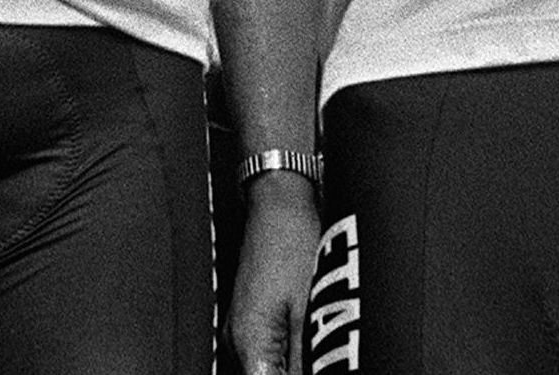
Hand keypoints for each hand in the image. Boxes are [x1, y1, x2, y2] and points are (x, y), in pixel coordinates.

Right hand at [229, 177, 323, 374]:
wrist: (279, 202)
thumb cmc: (292, 242)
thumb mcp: (310, 307)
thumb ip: (307, 357)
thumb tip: (317, 373)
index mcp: (249, 342)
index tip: (318, 367)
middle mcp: (237, 340)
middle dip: (296, 371)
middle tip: (321, 352)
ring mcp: (241, 328)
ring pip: (267, 367)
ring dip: (292, 364)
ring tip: (316, 335)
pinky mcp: (250, 316)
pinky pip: (267, 350)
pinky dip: (288, 352)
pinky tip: (308, 336)